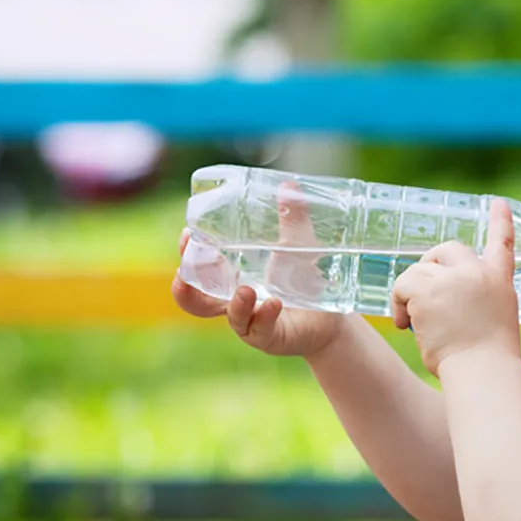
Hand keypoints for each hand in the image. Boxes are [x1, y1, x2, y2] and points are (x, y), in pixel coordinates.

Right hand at [171, 182, 350, 357]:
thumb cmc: (306, 281)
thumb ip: (293, 219)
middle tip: (189, 266)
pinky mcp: (271, 337)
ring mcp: (252, 322)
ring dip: (235, 304)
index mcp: (233, 280)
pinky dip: (265, 316)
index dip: (188, 255)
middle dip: (188, 286)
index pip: (200, 270)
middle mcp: (236, 303)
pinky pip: (261, 330)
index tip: (187, 235)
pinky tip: (274, 303)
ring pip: (231, 318)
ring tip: (244, 289)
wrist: (333, 320)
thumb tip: (290, 183)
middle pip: (198, 300)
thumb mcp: (299, 246)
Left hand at [390, 198, 520, 376]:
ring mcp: (453, 280)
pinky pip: (402, 286)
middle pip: (447, 249)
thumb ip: (477, 302)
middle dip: (429, 265)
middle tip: (422, 293)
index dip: (500, 222)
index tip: (498, 203)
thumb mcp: (494, 321)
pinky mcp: (428, 291)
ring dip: (410, 293)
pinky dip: (398, 304)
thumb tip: (446, 308)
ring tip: (413, 321)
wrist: (484, 371)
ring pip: (418, 270)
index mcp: (499, 281)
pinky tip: (405, 325)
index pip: (502, 244)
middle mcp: (477, 273)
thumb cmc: (486, 360)